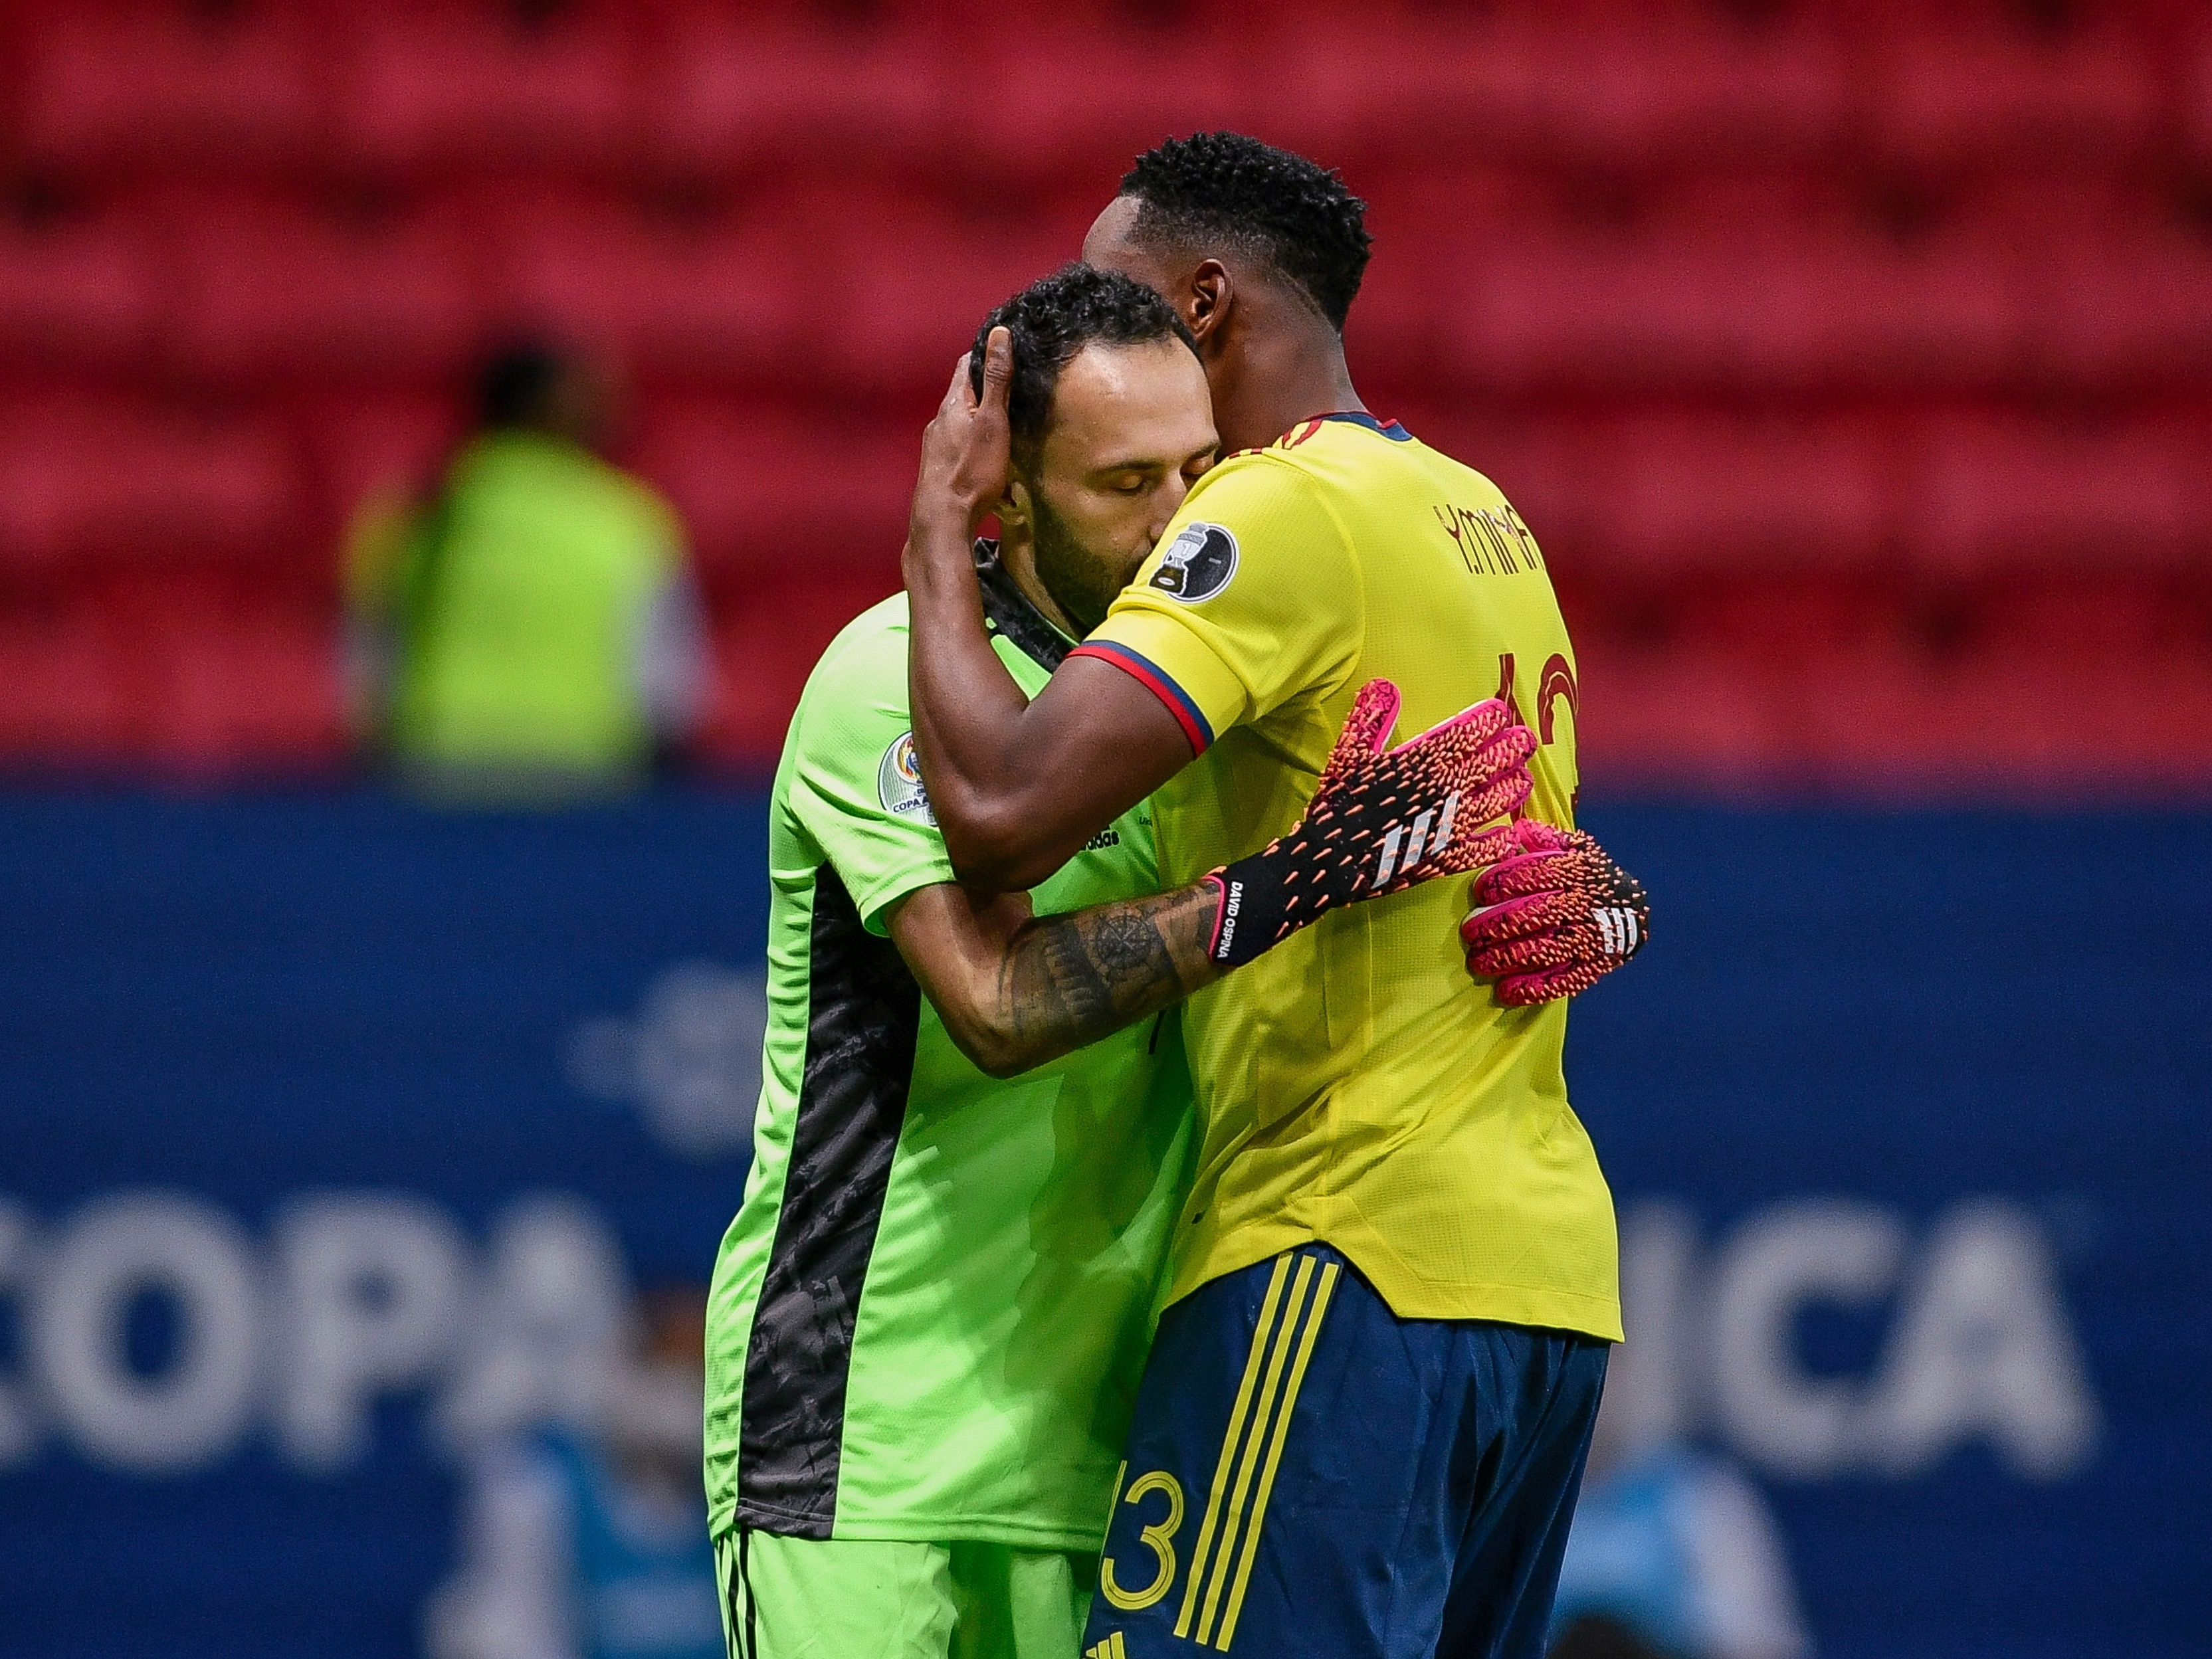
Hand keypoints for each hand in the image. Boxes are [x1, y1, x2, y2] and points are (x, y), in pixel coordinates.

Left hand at [911, 325, 1013, 541]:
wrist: (943, 518)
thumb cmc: (972, 469)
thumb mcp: (993, 421)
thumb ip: (997, 379)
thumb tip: (999, 334)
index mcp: (953, 404)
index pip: (967, 365)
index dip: (986, 354)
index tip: (1005, 350)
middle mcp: (939, 420)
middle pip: (963, 393)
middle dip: (985, 387)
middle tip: (1012, 387)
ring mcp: (935, 444)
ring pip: (959, 420)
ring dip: (979, 417)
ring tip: (1002, 422)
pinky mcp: (938, 466)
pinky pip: (957, 443)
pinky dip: (972, 440)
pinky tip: (984, 454)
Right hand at [1205, 681, 1535, 967]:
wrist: (1330, 858)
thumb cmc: (1338, 804)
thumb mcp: (1348, 754)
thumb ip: (1370, 718)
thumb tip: (1384, 685)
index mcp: (1423, 761)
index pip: (1468, 732)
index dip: (1488, 719)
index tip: (1500, 712)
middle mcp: (1446, 790)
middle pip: (1494, 762)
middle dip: (1513, 747)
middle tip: (1524, 739)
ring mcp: (1452, 826)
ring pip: (1499, 801)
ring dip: (1514, 787)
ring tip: (1522, 779)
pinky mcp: (1448, 859)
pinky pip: (1486, 849)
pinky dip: (1501, 840)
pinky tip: (1508, 833)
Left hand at [1461, 820, 1650, 1005]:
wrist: (1631, 910)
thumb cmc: (1586, 875)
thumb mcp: (1573, 847)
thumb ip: (1542, 838)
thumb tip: (1512, 829)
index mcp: (1576, 871)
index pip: (1535, 873)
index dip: (1503, 882)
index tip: (1480, 891)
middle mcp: (1583, 904)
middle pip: (1533, 914)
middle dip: (1495, 924)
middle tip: (1469, 932)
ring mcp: (1589, 938)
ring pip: (1542, 950)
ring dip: (1505, 958)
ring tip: (1479, 962)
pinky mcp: (1591, 967)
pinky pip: (1560, 981)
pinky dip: (1531, 988)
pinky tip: (1505, 991)